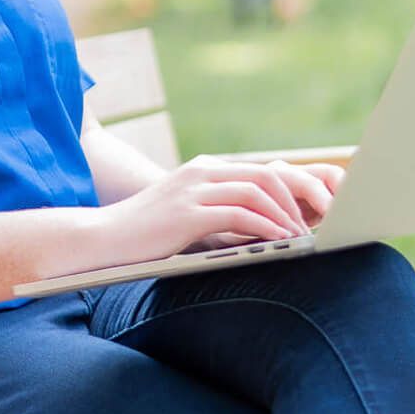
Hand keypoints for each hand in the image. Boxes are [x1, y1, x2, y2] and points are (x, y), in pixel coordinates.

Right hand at [104, 156, 342, 259]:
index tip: (306, 219)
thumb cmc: (145, 235)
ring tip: (299, 240)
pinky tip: (277, 243)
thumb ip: (218, 213)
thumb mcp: (186, 215)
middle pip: (267, 176)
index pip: (261, 172)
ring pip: (257, 193)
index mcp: (203, 170)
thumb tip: (261, 231)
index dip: (290, 194)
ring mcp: (193, 190)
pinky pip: (239, 215)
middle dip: (296, 201)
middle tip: (312, 229)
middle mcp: (201, 173)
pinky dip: (265, 228)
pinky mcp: (188, 213)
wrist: (103, 238)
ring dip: (284, 218)